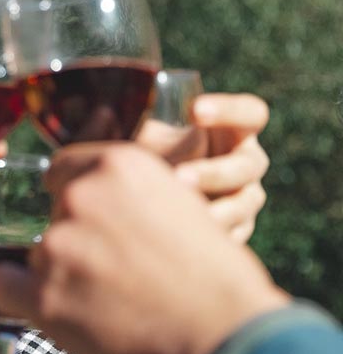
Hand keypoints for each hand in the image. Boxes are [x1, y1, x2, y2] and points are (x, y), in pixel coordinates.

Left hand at [0, 143, 287, 353]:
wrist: (226, 334)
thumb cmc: (213, 276)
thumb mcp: (179, 203)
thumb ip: (128, 194)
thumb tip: (93, 200)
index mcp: (117, 163)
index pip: (64, 170)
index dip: (76, 197)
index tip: (88, 219)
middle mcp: (80, 195)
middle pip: (53, 214)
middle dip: (74, 238)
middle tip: (109, 271)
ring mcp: (59, 244)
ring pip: (38, 253)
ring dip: (61, 274)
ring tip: (105, 301)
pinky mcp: (45, 294)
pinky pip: (3, 285)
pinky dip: (20, 296)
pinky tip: (51, 307)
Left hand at [137, 92, 268, 241]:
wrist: (151, 208)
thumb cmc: (146, 158)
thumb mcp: (140, 139)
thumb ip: (124, 127)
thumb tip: (103, 115)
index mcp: (231, 131)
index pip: (250, 113)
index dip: (229, 110)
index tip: (195, 111)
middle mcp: (244, 163)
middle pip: (248, 165)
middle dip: (214, 172)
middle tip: (178, 177)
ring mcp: (244, 198)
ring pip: (243, 203)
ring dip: (214, 210)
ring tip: (177, 216)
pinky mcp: (237, 230)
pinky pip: (234, 235)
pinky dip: (209, 239)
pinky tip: (182, 244)